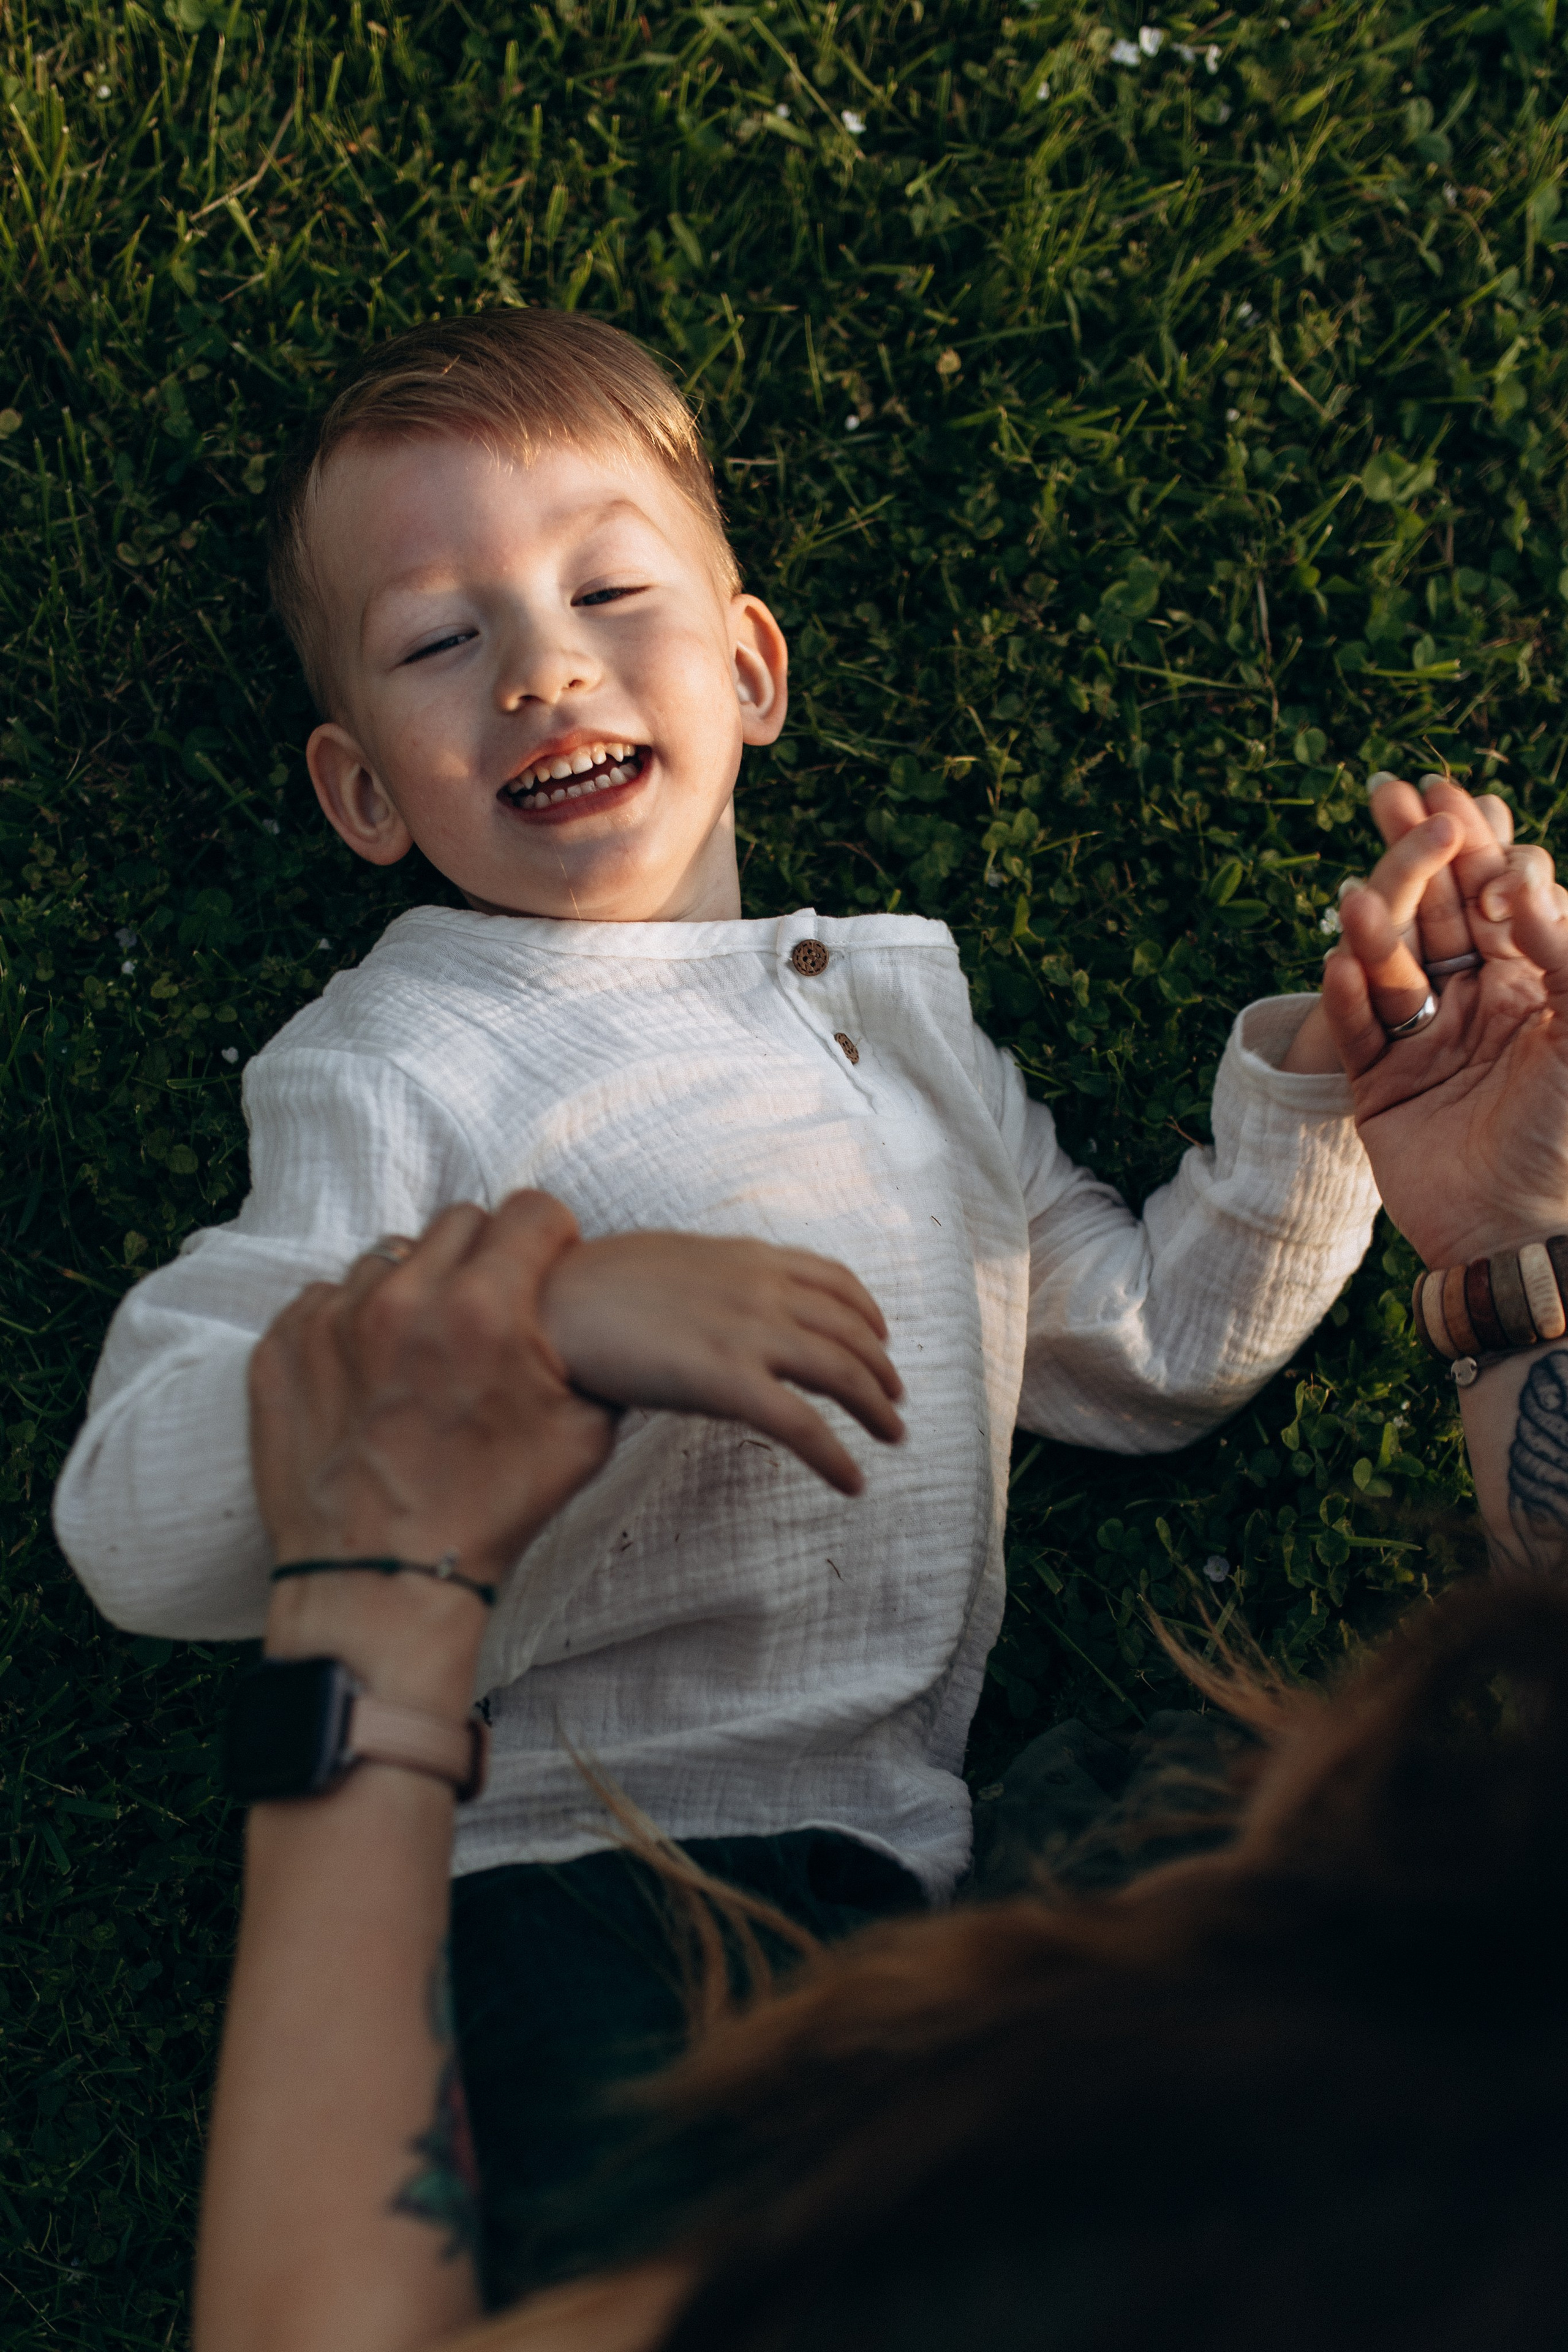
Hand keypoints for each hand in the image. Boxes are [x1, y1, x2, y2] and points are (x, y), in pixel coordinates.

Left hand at [250, 1190, 615, 1594]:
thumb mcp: (582, 1438)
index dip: (551, 1241)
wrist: (379, 1582)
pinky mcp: (281, 1346)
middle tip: (487, 1318)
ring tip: (423, 1352)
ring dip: (415, 1289)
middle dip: (485, 1259)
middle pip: (461, 1222)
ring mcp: (332, 1320)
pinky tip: (373, 1377)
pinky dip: (354, 1325)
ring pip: (391, 1256)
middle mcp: (403, 1299)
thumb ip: (593, 1357)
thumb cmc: (488, 1515)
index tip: (546, 1271)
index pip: (531, 1210)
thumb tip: (596, 1313)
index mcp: (484, 1311)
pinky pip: (328, 1297)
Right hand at [539, 1231, 904, 1496]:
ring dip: (877, 1408)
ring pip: (842, 1373)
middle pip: (849, 1331)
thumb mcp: (670, 1262)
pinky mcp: (727, 1381)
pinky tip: (851, 1481)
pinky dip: (837, 1456)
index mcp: (747, 1257)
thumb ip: (713, 1281)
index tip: (879, 1336)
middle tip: (894, 1398)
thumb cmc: (592, 1287)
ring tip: (892, 1435)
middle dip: (881, 1368)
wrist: (550, 1303)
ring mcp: (748, 1333)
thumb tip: (724, 1307)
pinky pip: (803, 1425)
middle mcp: (761, 1289)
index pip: (832, 1279)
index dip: (867, 1311)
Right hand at [1279, 774, 1552, 1073]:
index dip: (1470, 845)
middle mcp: (1473, 1003)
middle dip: (1409, 859)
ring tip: (1354, 895)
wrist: (1528, 1232)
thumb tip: (1515, 884)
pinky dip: (1346, 1001)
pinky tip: (1337, 964)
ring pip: (1390, 972)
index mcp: (1527, 982)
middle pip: (1434, 918)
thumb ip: (1565, 951)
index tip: (1444, 797)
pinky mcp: (1381, 1087)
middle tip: (1385, 792)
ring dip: (1371, 930)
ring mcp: (1424, 1044)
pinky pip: (1358, 1035)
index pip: (1491, 899)